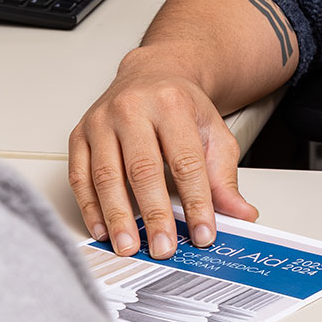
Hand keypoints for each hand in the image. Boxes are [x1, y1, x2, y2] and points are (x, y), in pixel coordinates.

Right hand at [68, 46, 258, 257]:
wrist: (151, 73)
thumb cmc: (179, 106)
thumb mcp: (213, 132)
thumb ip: (224, 176)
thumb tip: (241, 213)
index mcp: (172, 104)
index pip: (186, 162)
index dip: (196, 201)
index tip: (203, 233)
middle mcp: (133, 109)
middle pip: (143, 170)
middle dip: (154, 215)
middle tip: (163, 247)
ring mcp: (102, 121)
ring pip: (107, 175)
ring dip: (118, 216)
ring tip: (129, 246)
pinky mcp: (80, 134)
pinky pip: (80, 176)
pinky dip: (90, 207)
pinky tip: (103, 228)